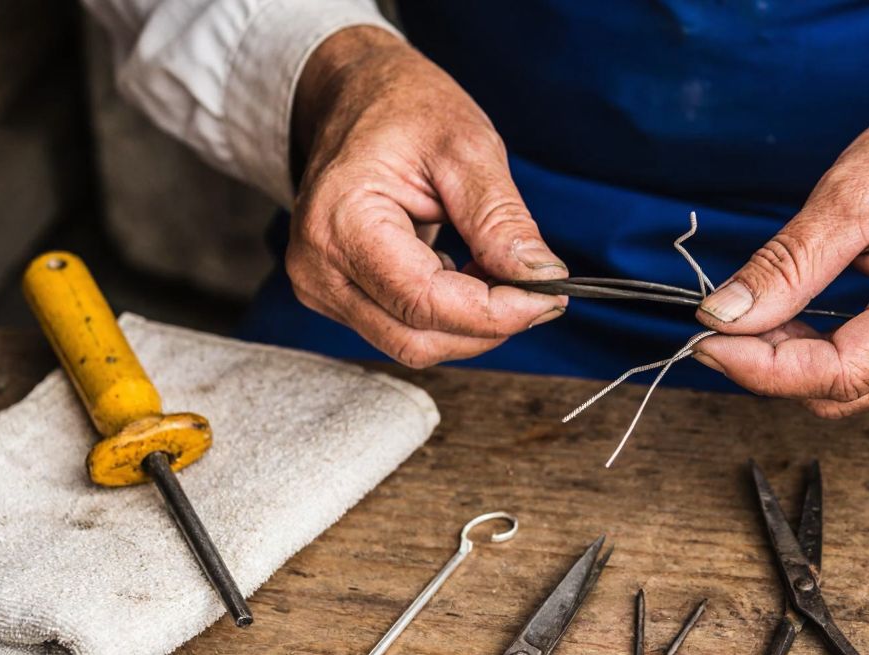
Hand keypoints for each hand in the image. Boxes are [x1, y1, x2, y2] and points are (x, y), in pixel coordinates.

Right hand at [286, 27, 566, 367]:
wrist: (357, 96)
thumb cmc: (405, 110)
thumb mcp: (467, 149)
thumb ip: (501, 221)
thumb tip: (542, 279)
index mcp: (340, 221)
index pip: (424, 301)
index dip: (495, 312)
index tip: (550, 296)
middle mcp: (317, 266)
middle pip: (416, 338)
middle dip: (487, 324)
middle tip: (535, 287)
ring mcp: (321, 285)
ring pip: (411, 343)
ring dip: (469, 322)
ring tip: (496, 269)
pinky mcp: (337, 295)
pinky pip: (402, 328)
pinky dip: (449, 314)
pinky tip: (465, 272)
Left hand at [691, 62, 868, 416]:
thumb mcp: (855, 190)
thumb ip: (789, 261)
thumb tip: (724, 314)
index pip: (835, 374)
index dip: (759, 367)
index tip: (704, 336)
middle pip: (836, 393)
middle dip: (766, 365)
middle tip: (717, 317)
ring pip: (844, 391)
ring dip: (788, 362)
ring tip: (755, 308)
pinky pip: (861, 372)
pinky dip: (815, 352)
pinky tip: (791, 315)